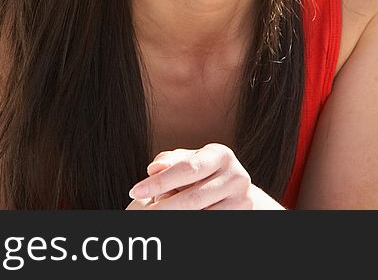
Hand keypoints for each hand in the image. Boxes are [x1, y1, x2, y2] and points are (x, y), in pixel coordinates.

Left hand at [125, 143, 255, 209]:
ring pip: (201, 215)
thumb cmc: (202, 173)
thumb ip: (169, 163)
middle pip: (193, 198)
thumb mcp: (188, 161)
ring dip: (176, 217)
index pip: (186, 169)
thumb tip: (153, 169)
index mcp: (221, 154)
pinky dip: (191, 222)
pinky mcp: (242, 216)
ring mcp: (242, 200)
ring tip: (160, 212)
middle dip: (163, 207)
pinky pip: (210, 223)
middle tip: (141, 214)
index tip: (134, 191)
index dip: (159, 181)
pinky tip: (178, 218)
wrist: (236, 193)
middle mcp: (236, 176)